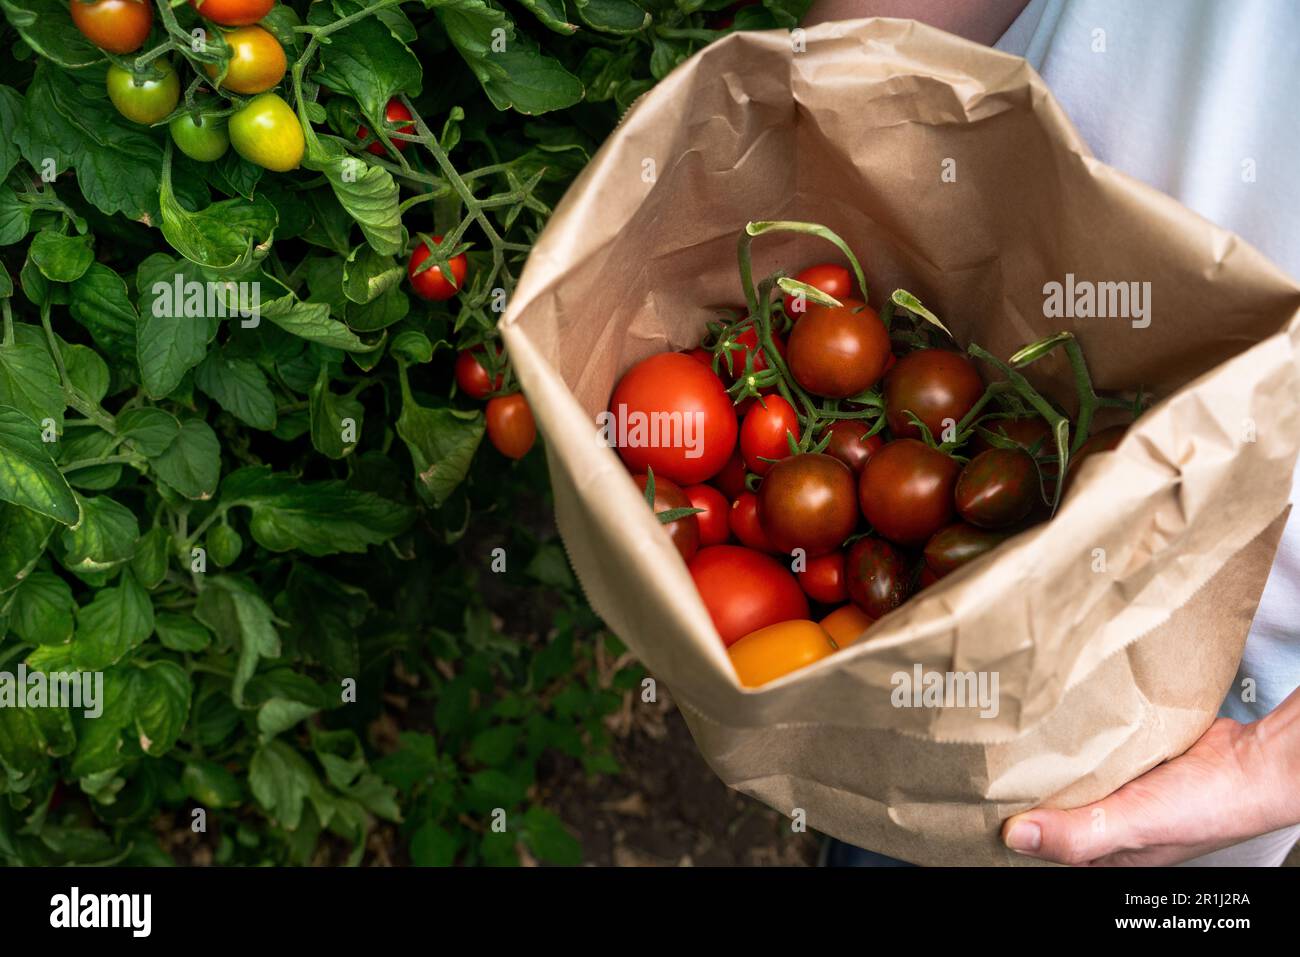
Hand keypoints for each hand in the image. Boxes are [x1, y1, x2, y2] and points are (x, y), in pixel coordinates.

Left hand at [1001, 691, 1299, 864]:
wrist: (1256, 760)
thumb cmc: (1212, 805)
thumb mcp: (1136, 824)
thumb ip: (1079, 833)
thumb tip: (1018, 835)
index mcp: (1106, 852)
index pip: (1043, 842)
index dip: (1013, 823)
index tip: (978, 799)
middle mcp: (1110, 821)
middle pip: (1052, 804)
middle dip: (1024, 785)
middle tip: (989, 755)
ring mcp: (1120, 787)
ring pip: (1070, 773)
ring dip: (1048, 757)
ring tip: (1013, 733)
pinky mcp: (1130, 756)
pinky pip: (1092, 748)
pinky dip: (1076, 736)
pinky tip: (1056, 719)